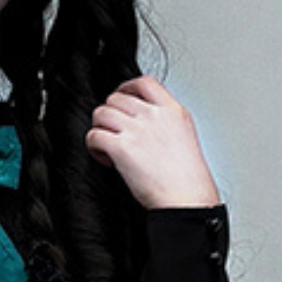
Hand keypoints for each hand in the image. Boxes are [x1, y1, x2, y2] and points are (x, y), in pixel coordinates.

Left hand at [85, 77, 222, 210]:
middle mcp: (154, 116)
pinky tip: (105, 158)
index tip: (122, 98)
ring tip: (108, 145)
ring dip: (100, 128)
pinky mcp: (122, 148)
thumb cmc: (187, 179)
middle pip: (117, 98)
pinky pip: (94, 135)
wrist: (186, 199)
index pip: (144, 82)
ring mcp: (137, 130)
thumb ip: (165, 123)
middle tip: (114, 131)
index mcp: (172, 110)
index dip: (126, 88)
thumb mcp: (184, 136)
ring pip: (101, 113)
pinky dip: (94, 146)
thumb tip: (144, 123)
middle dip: (111, 114)